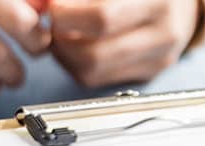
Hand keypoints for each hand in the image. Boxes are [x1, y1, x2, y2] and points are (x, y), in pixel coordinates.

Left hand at [47, 0, 199, 87]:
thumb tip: (41, 4)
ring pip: (92, 73)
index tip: (53, 8)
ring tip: (62, 32)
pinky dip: (77, 64)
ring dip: (65, 55)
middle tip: (53, 22)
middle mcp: (163, 32)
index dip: (66, 16)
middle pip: (93, 54)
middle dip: (60, 40)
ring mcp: (158, 58)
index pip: (102, 18)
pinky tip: (77, 44)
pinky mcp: (148, 73)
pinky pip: (99, 80)